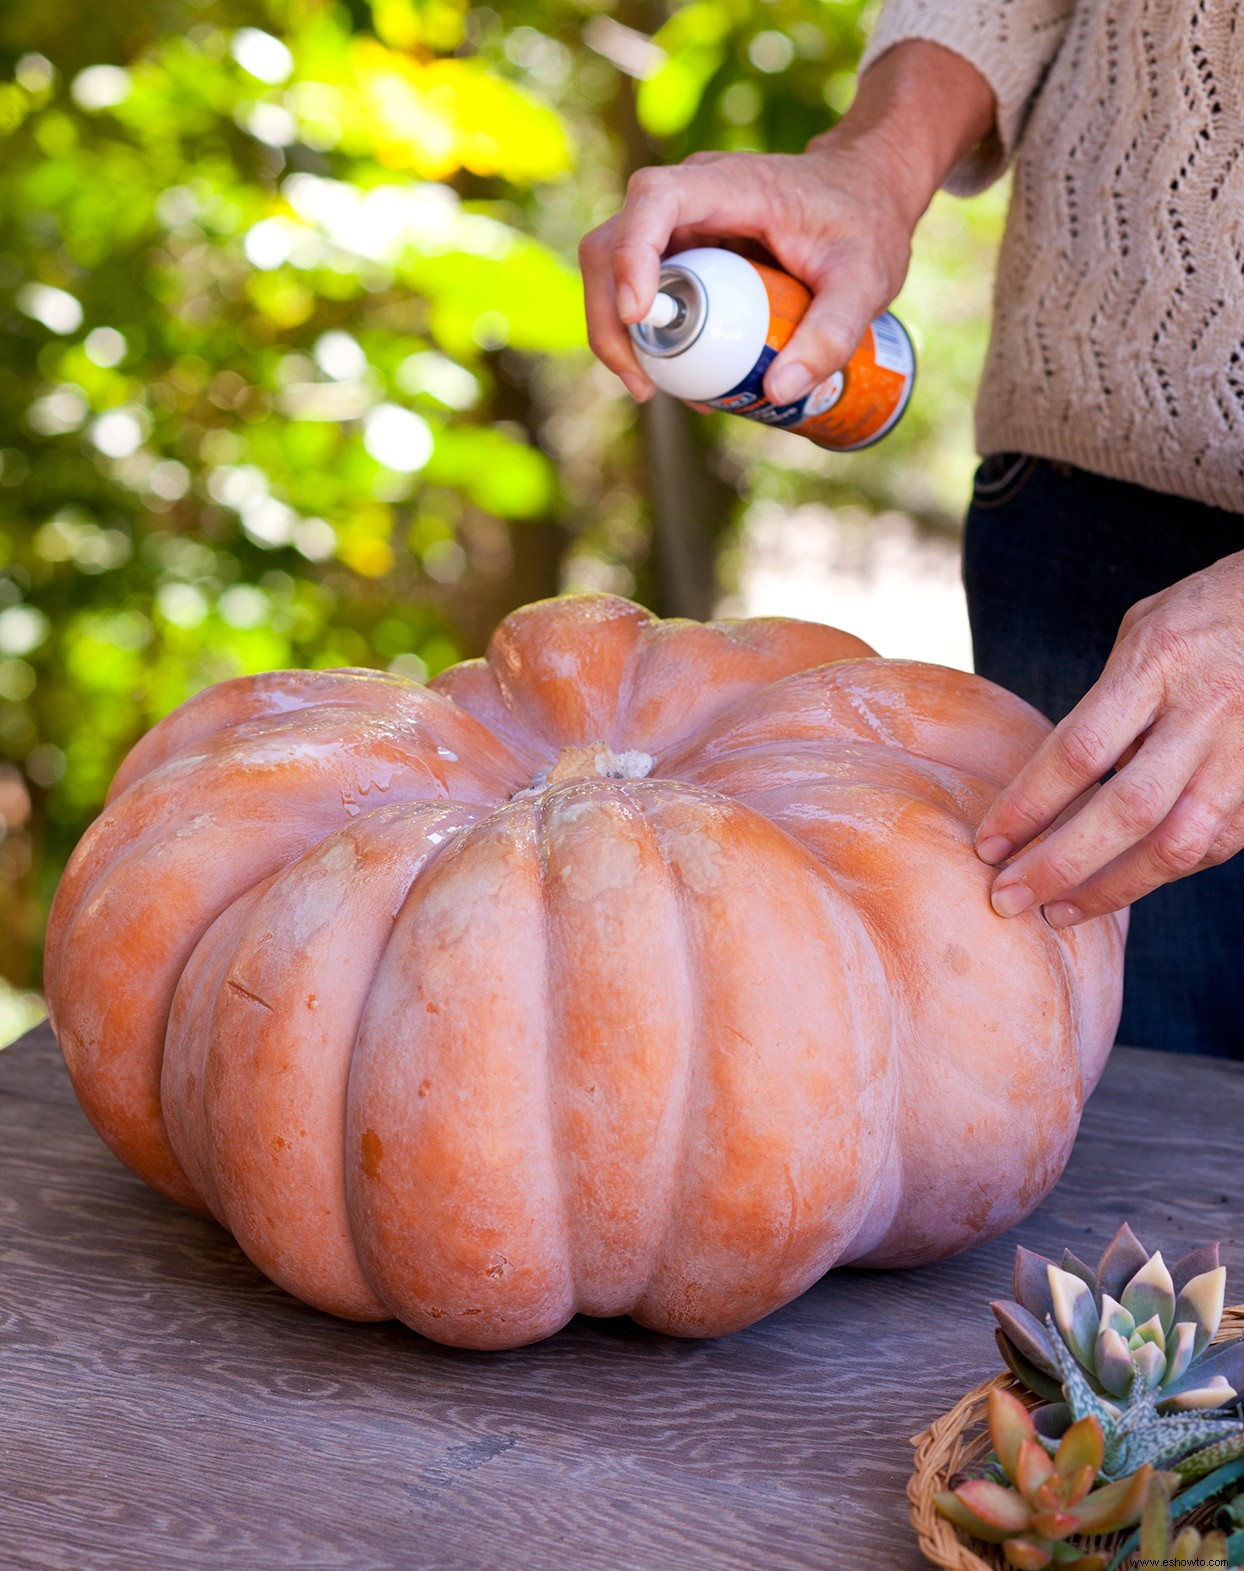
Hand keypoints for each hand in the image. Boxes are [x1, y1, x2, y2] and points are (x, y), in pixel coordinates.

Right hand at [580, 142, 921, 406]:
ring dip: (619, 332)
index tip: (639, 314)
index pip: (655, 200)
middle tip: (641, 384)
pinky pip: (643, 289)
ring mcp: (680, 223)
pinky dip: (644, 334)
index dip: (632, 254)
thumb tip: (777, 392)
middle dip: (611, 317)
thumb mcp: (865, 281)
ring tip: (653, 388)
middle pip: (612, 243)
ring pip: (614, 269)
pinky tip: (675, 374)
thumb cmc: (867, 223)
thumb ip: (832, 335)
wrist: (868, 191)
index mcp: (732, 184)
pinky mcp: (681, 250)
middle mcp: (691, 196)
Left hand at [977, 550, 1243, 925]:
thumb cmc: (1208, 612)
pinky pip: (1214, 846)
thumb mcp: (1144, 630)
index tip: (987, 845)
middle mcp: (1204, 713)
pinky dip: (1162, 873)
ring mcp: (1243, 754)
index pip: (1078, 751)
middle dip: (1059, 864)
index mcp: (1157, 665)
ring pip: (1176, 845)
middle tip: (1006, 898)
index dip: (1027, 806)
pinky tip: (1120, 886)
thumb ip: (1104, 702)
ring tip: (1056, 912)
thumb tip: (1058, 776)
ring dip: (1110, 889)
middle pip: (1124, 811)